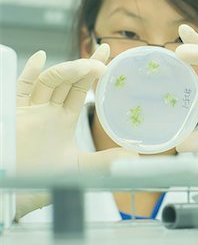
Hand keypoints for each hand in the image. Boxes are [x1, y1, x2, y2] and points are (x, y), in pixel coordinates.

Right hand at [15, 45, 137, 219]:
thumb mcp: (81, 169)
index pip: (81, 90)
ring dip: (68, 70)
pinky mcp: (14, 115)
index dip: (93, 74)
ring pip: (50, 82)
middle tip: (105, 52)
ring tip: (88, 65)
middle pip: (69, 80)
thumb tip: (134, 157)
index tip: (108, 57)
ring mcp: (31, 111)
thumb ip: (105, 162)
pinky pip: (21, 89)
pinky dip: (29, 73)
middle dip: (86, 65)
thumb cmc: (44, 180)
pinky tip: (41, 58)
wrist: (14, 192)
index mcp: (63, 119)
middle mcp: (48, 111)